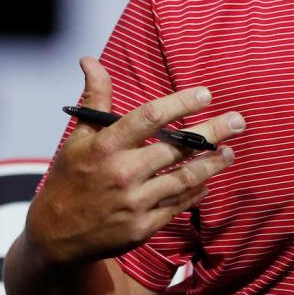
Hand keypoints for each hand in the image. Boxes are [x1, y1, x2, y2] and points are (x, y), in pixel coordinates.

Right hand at [25, 56, 243, 266]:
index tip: (205, 94)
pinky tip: (207, 182)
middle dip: (212, 131)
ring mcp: (135, 202)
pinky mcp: (143, 227)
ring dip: (212, 164)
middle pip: (178, 148)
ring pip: (185, 178)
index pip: (151, 116)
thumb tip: (90, 61)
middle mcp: (123, 173)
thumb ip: (94, 99)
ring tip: (229, 151)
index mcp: (105, 146)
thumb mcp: (77, 137)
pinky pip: (178, 205)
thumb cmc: (68, 180)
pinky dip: (196, 192)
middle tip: (238, 121)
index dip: (181, 103)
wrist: (55, 234)